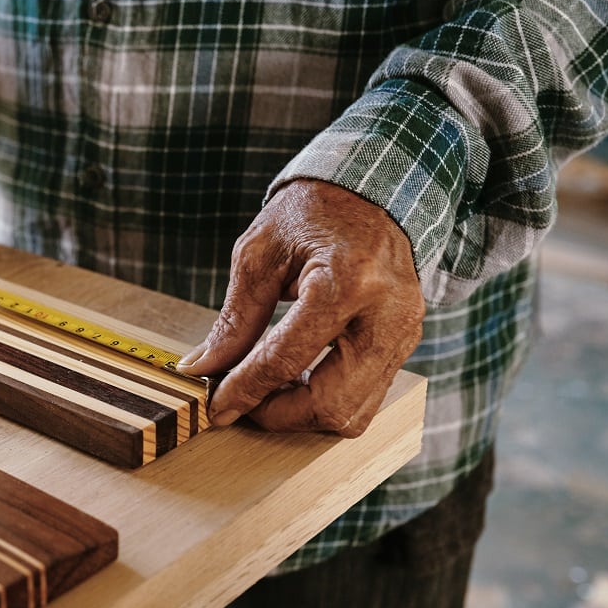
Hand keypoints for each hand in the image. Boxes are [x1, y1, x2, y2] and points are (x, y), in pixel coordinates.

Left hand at [176, 178, 423, 436]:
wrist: (374, 191)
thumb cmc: (312, 213)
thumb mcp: (260, 254)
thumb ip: (234, 320)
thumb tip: (201, 370)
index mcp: (346, 281)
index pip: (286, 360)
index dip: (245, 391)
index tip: (215, 408)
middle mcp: (386, 313)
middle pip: (331, 404)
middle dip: (278, 416)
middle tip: (240, 403)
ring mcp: (404, 333)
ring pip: (353, 414)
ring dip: (302, 415)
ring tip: (266, 390)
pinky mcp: (407, 343)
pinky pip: (366, 398)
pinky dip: (325, 402)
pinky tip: (296, 381)